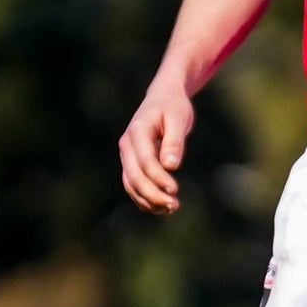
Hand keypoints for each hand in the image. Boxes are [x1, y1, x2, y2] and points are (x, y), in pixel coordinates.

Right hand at [119, 83, 195, 214]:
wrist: (163, 98)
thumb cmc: (174, 107)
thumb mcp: (179, 118)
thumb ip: (174, 141)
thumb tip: (171, 166)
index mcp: (137, 132)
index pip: (145, 161)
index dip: (158, 178)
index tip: (175, 190)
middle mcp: (127, 145)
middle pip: (134, 176)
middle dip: (152, 194)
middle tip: (174, 206)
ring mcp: (127, 154)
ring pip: (131, 183)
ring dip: (148, 199)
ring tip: (170, 209)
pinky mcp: (132, 162)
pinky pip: (133, 183)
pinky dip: (144, 197)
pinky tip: (160, 207)